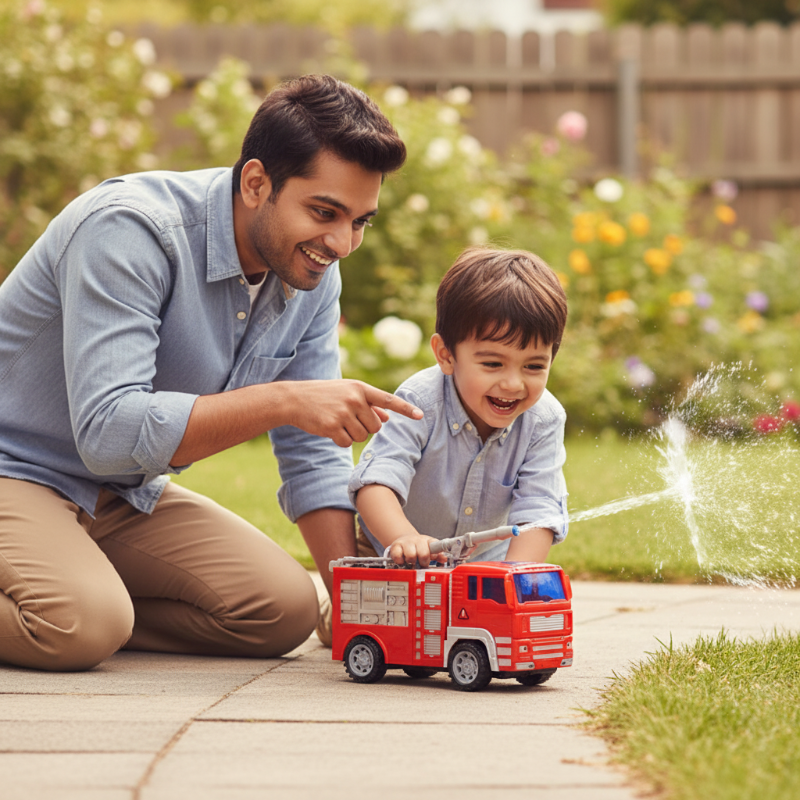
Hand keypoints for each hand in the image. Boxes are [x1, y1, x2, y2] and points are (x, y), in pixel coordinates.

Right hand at [286, 379, 422, 446]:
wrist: (295, 399)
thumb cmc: (325, 395)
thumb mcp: (347, 393)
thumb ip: (369, 404)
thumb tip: (388, 418)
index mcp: (360, 388)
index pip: (388, 400)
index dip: (405, 409)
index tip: (420, 415)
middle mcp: (354, 399)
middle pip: (375, 426)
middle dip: (366, 428)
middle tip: (350, 420)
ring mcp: (343, 413)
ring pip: (362, 436)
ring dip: (352, 435)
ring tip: (338, 422)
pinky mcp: (332, 426)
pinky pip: (346, 443)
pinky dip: (340, 440)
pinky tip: (330, 429)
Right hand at [387, 532, 441, 567]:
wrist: (403, 539)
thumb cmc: (418, 547)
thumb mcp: (429, 549)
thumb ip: (438, 555)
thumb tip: (444, 558)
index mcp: (427, 541)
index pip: (435, 545)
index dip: (435, 554)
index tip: (434, 558)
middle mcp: (417, 540)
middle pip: (423, 553)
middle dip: (423, 561)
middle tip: (421, 564)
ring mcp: (405, 543)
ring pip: (411, 555)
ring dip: (411, 561)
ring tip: (411, 562)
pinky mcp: (395, 547)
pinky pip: (397, 556)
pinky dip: (400, 561)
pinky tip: (402, 561)